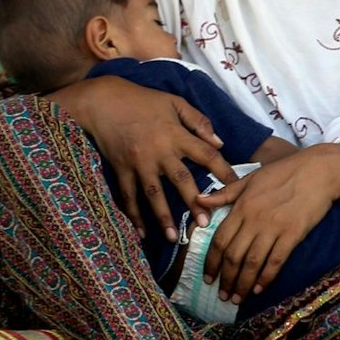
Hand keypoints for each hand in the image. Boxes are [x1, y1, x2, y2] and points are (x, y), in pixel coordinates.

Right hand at [49, 76, 239, 240]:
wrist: (103, 102)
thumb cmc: (142, 100)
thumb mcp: (174, 102)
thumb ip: (198, 121)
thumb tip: (220, 143)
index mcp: (176, 134)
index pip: (206, 155)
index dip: (223, 171)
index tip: (236, 188)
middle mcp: (159, 151)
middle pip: (181, 180)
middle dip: (194, 202)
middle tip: (205, 224)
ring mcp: (139, 163)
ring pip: (154, 194)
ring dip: (164, 217)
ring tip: (174, 238)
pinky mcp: (122, 169)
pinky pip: (128, 196)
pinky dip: (133, 215)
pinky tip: (141, 232)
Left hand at [202, 145, 339, 302]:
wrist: (319, 171)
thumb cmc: (284, 172)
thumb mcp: (250, 178)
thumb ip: (225, 193)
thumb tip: (198, 201)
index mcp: (241, 206)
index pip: (220, 239)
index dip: (212, 262)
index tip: (207, 278)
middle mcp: (254, 219)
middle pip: (233, 255)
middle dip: (225, 278)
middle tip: (222, 296)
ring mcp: (274, 228)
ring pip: (252, 262)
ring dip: (243, 284)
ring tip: (237, 299)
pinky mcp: (293, 234)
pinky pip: (276, 261)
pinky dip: (266, 278)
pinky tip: (259, 289)